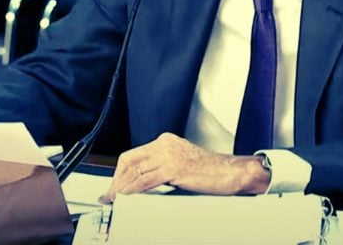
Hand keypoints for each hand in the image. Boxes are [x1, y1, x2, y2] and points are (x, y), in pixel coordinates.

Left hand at [99, 133, 269, 202]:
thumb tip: (143, 183)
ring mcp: (168, 155)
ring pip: (134, 171)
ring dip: (121, 188)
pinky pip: (144, 180)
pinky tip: (127, 198)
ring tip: (115, 200)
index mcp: (166, 141)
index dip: (120, 172)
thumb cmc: (213, 172)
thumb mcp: (182, 164)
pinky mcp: (173, 168)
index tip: (114, 185)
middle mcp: (165, 144)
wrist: (232, 173)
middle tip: (110, 195)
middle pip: (130, 161)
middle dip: (116, 180)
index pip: (134, 155)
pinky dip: (132, 191)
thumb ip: (163, 169)